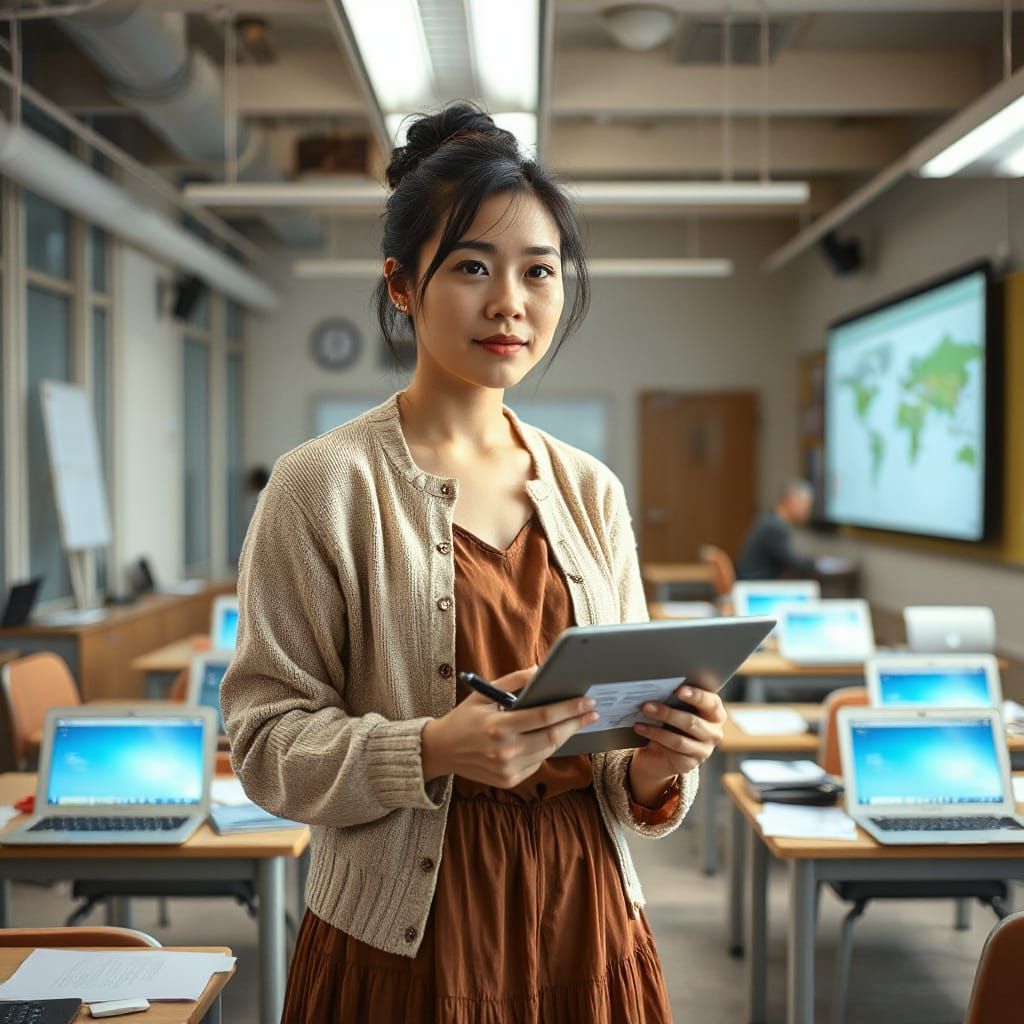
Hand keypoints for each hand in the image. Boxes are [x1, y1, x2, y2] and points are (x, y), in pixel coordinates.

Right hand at [421, 666, 598, 787]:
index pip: (543, 717)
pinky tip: (549, 736)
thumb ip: (513, 681)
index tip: (586, 701)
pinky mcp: (509, 781)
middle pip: (552, 736)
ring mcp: (508, 770)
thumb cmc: (464, 718)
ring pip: (548, 751)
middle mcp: (505, 751)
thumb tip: (540, 670)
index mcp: (498, 727)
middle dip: (575, 723)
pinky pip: (537, 762)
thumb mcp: (484, 693)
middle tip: (592, 711)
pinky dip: (546, 748)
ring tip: (576, 721)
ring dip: (564, 735)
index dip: (569, 709)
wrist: (441, 751)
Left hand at [628, 675, 726, 804]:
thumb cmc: (672, 721)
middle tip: (646, 705)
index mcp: (715, 714)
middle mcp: (713, 733)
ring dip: (656, 729)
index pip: (712, 703)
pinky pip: (671, 752)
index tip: (679, 690)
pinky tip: (640, 729)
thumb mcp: (677, 708)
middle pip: (692, 723)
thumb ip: (674, 699)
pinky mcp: (689, 764)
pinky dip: (654, 738)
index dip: (697, 696)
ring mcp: (703, 751)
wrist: (663, 752)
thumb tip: (656, 687)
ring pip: (679, 740)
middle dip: (667, 713)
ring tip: (641, 718)